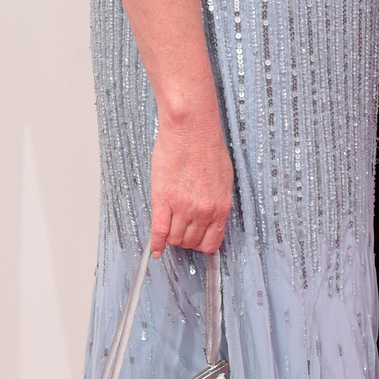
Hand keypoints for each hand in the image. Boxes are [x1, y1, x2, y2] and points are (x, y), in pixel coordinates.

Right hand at [149, 114, 232, 256]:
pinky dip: (156, 243)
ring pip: (175, 238)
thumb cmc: (207, 148)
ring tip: (169, 228)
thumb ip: (217, 202)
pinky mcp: (163, 200)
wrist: (192, 130)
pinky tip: (155, 248)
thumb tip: (211, 217)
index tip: (197, 242)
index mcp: (220, 207)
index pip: (212, 242)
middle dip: (186, 239)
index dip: (202, 245)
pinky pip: (159, 230)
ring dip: (171, 237)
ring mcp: (182, 207)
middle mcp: (203, 211)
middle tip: (181, 230)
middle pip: (191, 242)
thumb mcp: (223, 180)